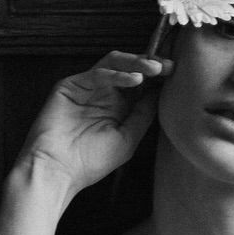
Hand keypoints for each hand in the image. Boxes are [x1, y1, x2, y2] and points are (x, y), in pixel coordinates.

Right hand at [18, 52, 168, 196]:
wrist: (58, 171)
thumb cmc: (90, 161)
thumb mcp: (128, 138)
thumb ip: (143, 114)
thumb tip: (161, 92)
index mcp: (117, 107)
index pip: (140, 84)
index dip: (157, 76)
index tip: (175, 72)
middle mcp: (103, 94)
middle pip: (129, 69)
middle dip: (149, 64)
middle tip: (167, 66)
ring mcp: (86, 88)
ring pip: (113, 63)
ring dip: (135, 63)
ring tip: (154, 68)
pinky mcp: (70, 85)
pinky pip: (97, 73)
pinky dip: (117, 74)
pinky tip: (134, 80)